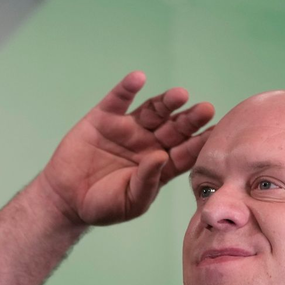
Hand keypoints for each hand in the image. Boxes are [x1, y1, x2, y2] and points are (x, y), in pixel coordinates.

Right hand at [36, 71, 214, 226]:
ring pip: (153, 111)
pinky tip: (138, 78)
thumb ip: (147, 181)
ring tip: (180, 95)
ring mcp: (128, 129)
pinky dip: (128, 87)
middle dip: (190, 119)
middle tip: (205, 110)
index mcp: (162, 165)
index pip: (187, 152)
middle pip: (175, 127)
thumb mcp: (130, 201)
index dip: (201, 142)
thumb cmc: (103, 206)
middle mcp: (149, 143)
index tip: (218, 134)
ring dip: (167, 101)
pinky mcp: (104, 118)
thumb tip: (160, 156)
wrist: (66, 201)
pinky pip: (119, 100)